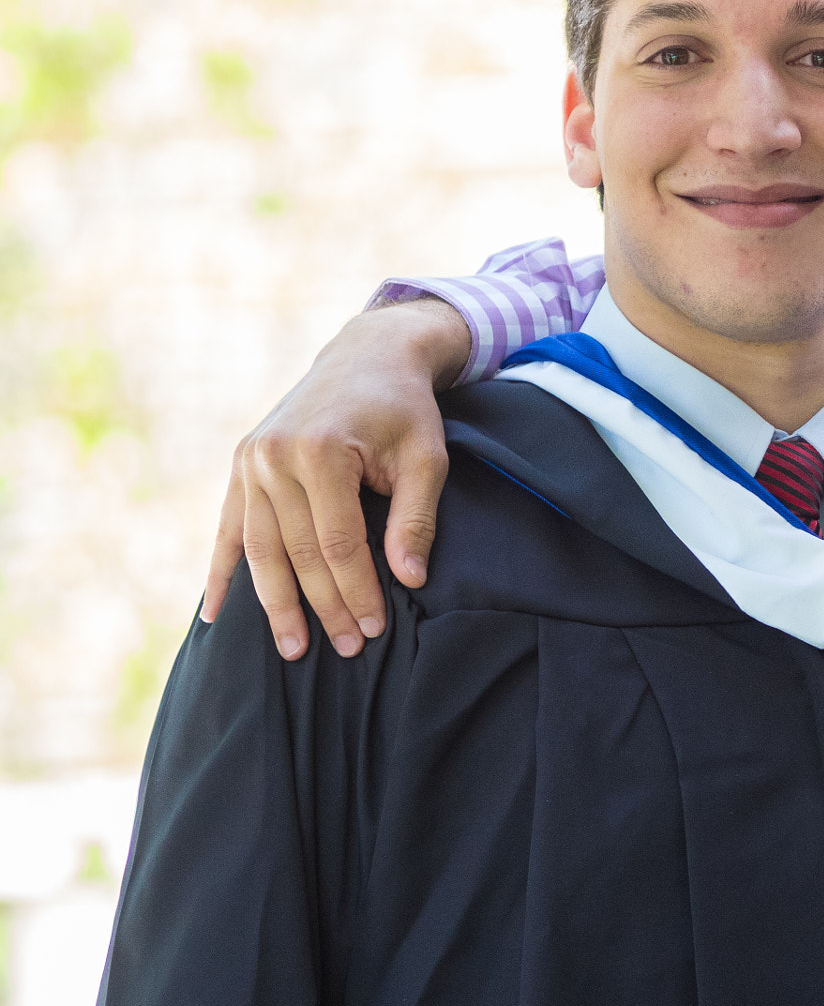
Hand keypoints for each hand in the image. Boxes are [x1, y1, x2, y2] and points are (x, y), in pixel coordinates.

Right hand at [203, 298, 472, 657]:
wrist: (367, 356)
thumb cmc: (405, 410)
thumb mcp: (426, 457)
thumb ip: (415, 518)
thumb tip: (409, 581)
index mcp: (322, 452)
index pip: (339, 543)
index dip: (357, 590)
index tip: (374, 628)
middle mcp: (274, 457)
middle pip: (298, 551)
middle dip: (323, 606)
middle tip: (347, 649)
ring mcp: (250, 461)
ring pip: (259, 548)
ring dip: (274, 603)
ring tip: (292, 648)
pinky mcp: (241, 465)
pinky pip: (227, 528)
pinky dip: (221, 572)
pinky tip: (216, 615)